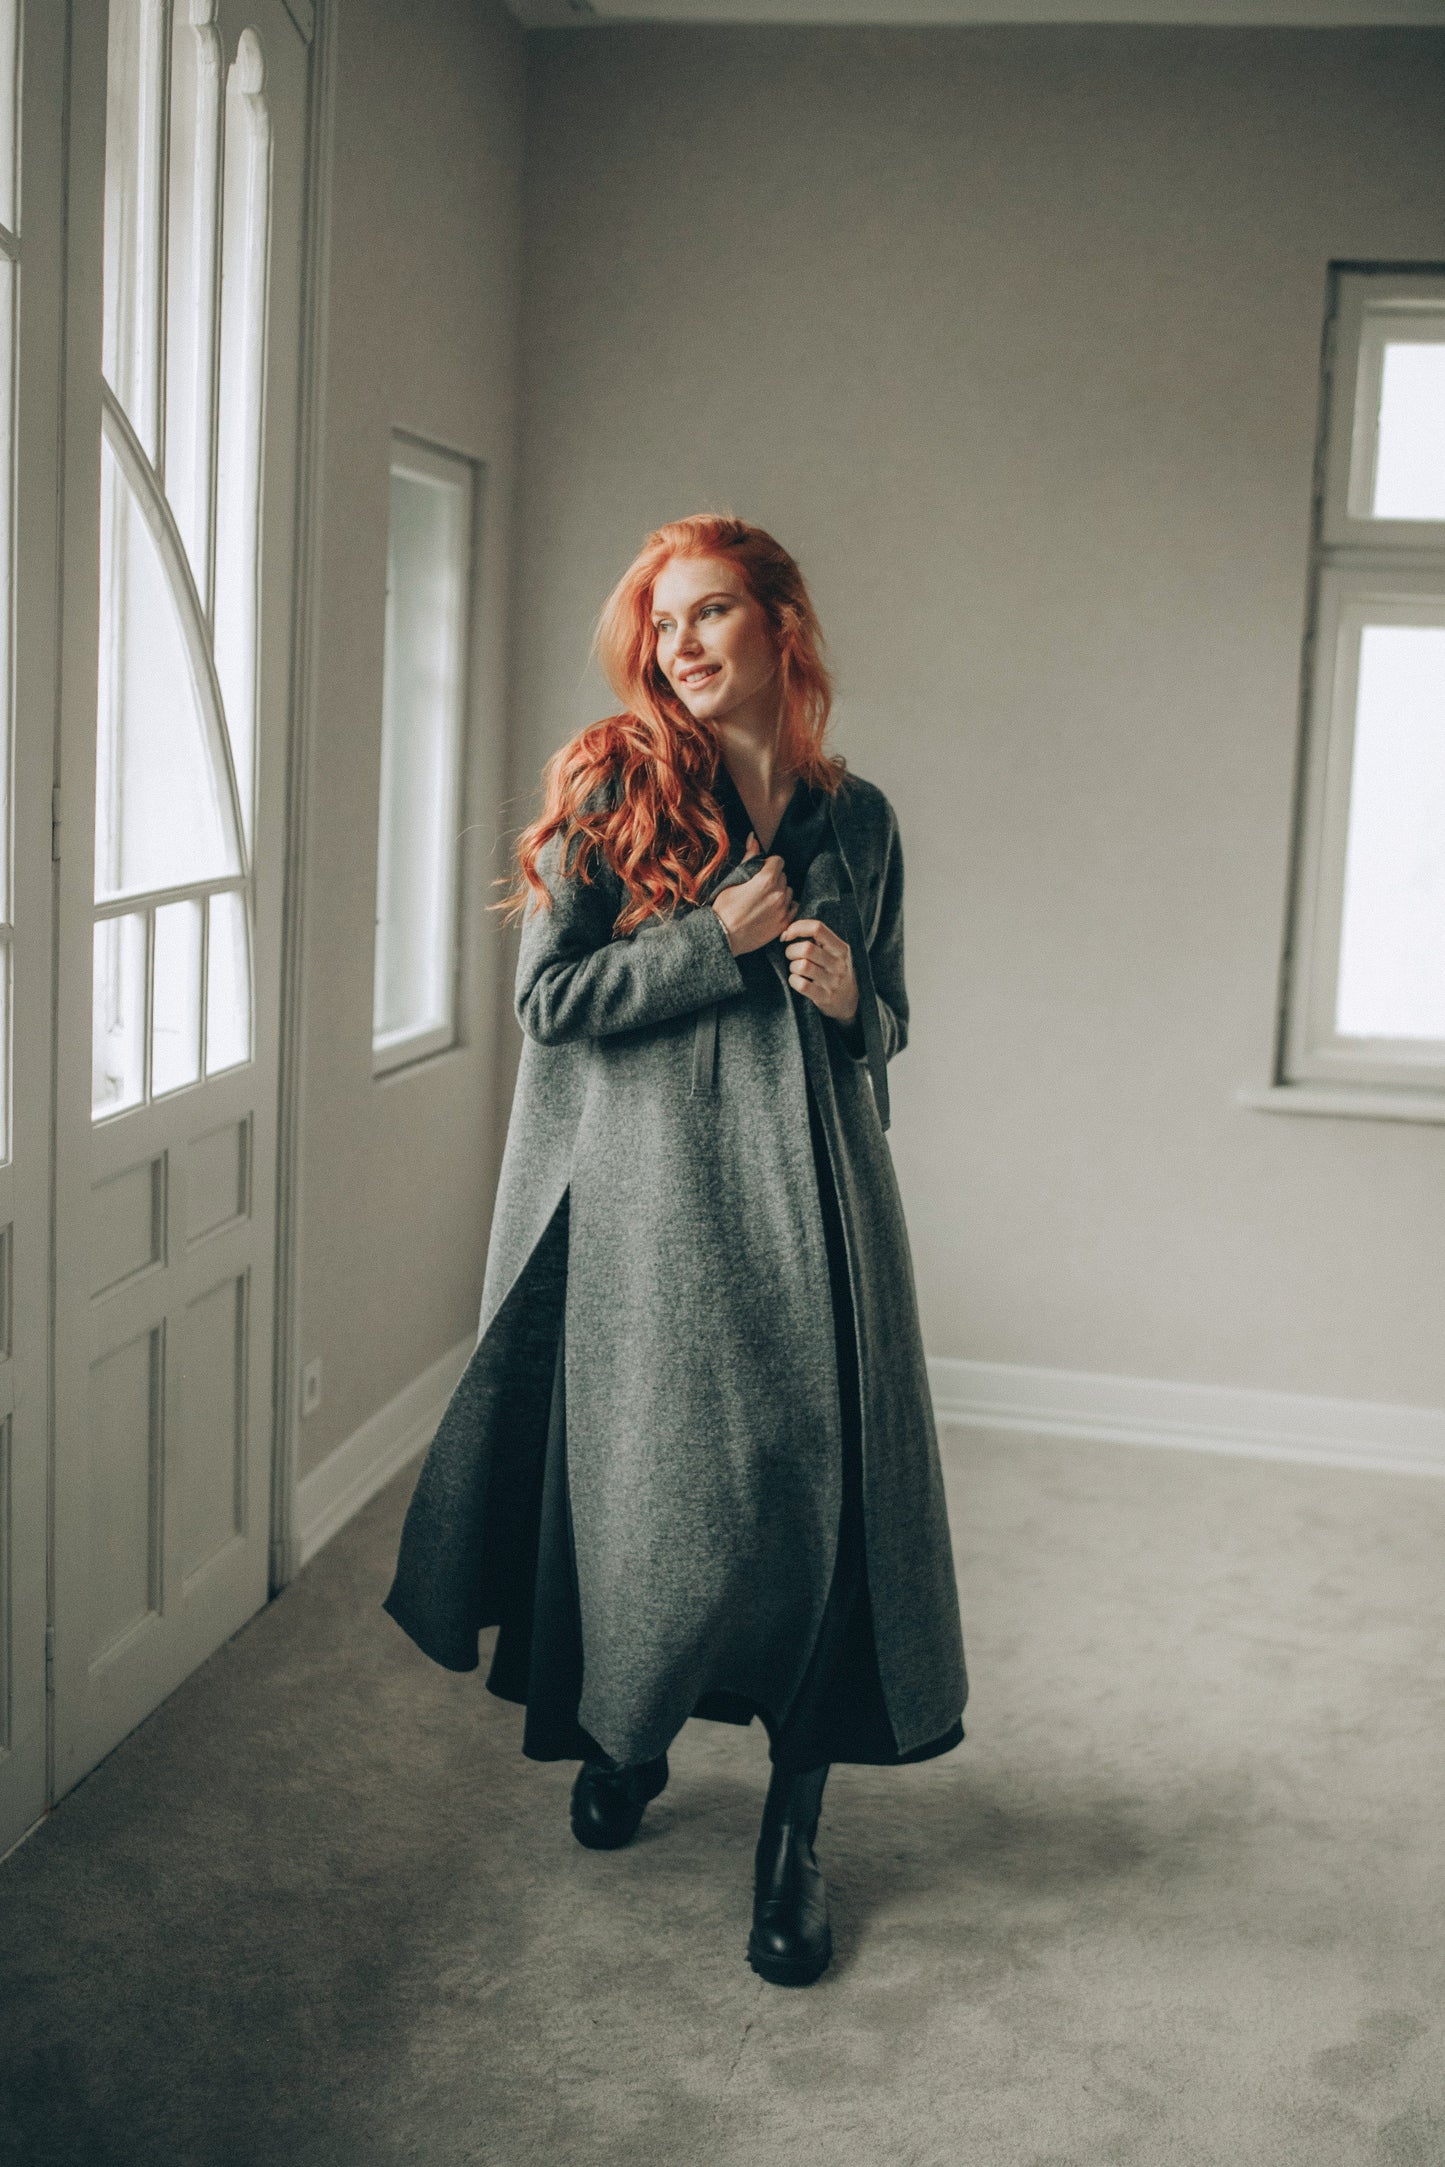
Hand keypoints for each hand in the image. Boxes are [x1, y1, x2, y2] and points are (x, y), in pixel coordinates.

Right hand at [711, 830, 795, 956]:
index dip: (768, 864)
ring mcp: (783, 910)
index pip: (778, 861)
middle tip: (758, 888)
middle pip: (783, 876)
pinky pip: (793, 908)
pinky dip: (785, 907)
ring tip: (764, 900)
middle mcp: (779, 893)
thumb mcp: (733, 879)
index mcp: (767, 879)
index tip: (759, 872)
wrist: (722, 936)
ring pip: (789, 892)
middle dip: (773, 878)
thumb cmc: (723, 908)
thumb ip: (748, 858)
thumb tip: (753, 837)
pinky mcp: (784, 924)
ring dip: (780, 892)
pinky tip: (772, 910)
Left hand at [782, 917, 858, 1024]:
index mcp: (841, 948)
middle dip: (790, 950)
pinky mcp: (825, 997)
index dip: (797, 928)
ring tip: (795, 968)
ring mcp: (833, 981)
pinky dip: (793, 980)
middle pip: (806, 948)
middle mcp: (839, 963)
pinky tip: (796, 980)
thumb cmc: (834, 969)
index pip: (817, 928)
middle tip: (790, 955)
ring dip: (792, 966)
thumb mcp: (834, 951)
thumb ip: (817, 939)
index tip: (787, 935)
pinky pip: (802, 985)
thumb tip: (786, 932)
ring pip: (802, 966)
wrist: (849, 1000)